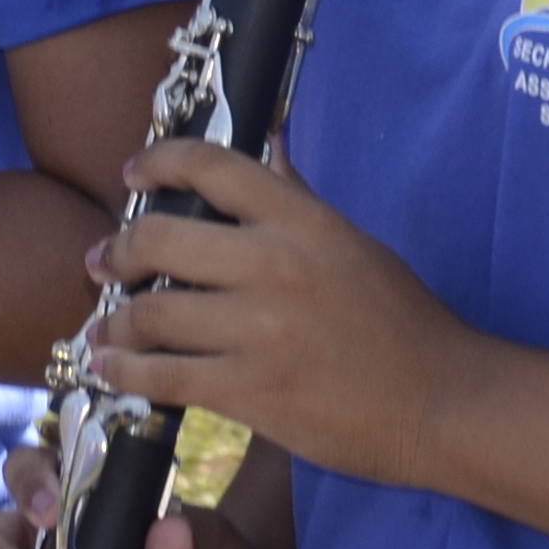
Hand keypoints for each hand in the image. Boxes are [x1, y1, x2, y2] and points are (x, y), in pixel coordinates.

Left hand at [77, 139, 483, 490]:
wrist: (445, 403)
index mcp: (302, 221)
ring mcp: (259, 331)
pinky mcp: (251, 392)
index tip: (134, 176)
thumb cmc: (405, 323)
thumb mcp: (354, 243)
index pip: (211, 168)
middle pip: (159, 240)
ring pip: (152, 313)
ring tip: (104, 326)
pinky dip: (125, 370)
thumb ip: (298, 198)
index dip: (158, 164)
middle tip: (103, 263)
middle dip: (117, 252)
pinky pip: (164, 376)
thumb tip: (269, 145)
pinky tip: (110, 367)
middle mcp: (274, 266)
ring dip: (115, 320)